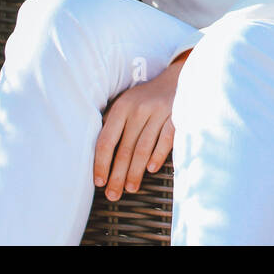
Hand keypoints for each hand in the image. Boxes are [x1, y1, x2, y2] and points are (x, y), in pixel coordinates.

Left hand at [93, 59, 182, 200]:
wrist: (177, 78)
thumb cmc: (146, 97)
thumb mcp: (125, 103)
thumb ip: (112, 123)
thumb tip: (96, 154)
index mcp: (122, 107)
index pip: (106, 140)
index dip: (101, 163)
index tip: (98, 182)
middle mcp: (139, 109)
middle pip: (125, 149)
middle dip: (117, 175)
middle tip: (113, 195)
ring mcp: (159, 112)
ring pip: (144, 148)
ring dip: (136, 171)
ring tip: (130, 188)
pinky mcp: (177, 116)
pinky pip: (166, 139)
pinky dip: (158, 155)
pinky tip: (151, 169)